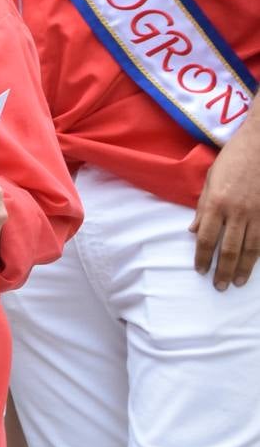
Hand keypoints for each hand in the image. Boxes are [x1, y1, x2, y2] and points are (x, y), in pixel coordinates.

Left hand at [193, 121, 259, 289]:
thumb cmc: (233, 159)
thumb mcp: (210, 179)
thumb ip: (202, 207)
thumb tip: (194, 231)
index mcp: (216, 203)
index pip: (207, 238)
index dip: (203, 257)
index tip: (200, 270)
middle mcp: (237, 211)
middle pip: (229, 248)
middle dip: (223, 270)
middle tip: (219, 286)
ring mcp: (258, 213)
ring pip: (251, 248)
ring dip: (243, 268)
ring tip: (237, 282)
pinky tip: (256, 264)